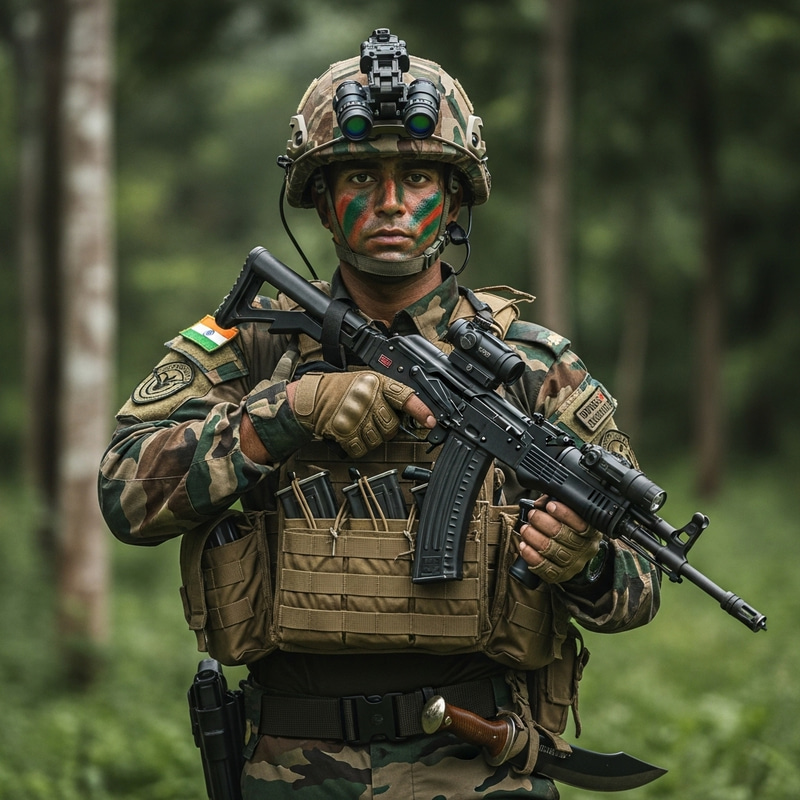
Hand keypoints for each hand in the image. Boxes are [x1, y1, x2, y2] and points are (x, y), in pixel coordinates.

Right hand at [288, 370, 434, 457]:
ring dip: (371, 438)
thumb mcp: (368, 381)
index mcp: (377, 383)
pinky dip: (358, 446)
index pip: (405, 397)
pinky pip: (362, 449)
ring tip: (360, 425)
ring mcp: (356, 416)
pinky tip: (352, 435)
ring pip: (378, 440)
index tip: (431, 421)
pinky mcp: (344, 432)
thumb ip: (388, 393)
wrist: (313, 397)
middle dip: (386, 428)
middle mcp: (368, 398)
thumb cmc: (342, 390)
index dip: (421, 410)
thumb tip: (413, 412)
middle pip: (392, 426)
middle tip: (374, 420)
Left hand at [517, 497, 600, 583]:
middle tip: (532, 515)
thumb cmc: (569, 532)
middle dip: (543, 522)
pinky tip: (524, 545)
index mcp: (590, 532)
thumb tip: (541, 502)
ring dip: (534, 537)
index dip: (564, 513)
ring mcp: (572, 564)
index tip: (550, 505)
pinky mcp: (559, 575)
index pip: (581, 523)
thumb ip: (557, 504)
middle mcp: (584, 549)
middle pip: (563, 535)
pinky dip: (530, 555)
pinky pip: (543, 567)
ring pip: (551, 550)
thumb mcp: (570, 516)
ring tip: (525, 528)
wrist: (576, 559)